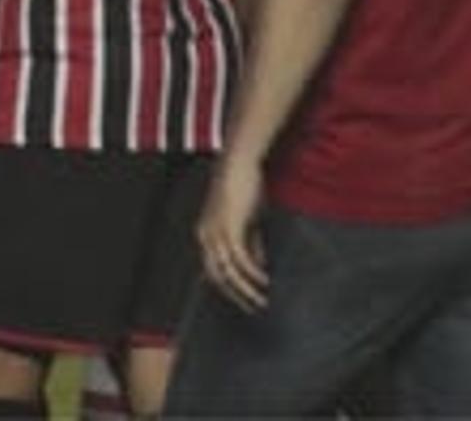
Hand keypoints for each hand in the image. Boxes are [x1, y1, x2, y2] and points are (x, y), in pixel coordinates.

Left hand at [195, 151, 270, 309]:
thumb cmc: (243, 186)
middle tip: (253, 308)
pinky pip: (240, 260)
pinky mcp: (229, 228)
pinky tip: (265, 281)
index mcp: (205, 233)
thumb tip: (258, 265)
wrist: (240, 162)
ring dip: (246, 290)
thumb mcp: (246, 219)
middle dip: (236, 295)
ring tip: (262, 300)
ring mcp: (215, 232)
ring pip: (228, 273)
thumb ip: (250, 242)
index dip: (228, 288)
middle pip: (216, 277)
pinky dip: (253, 274)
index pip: (212, 271)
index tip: (245, 300)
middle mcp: (205, 236)